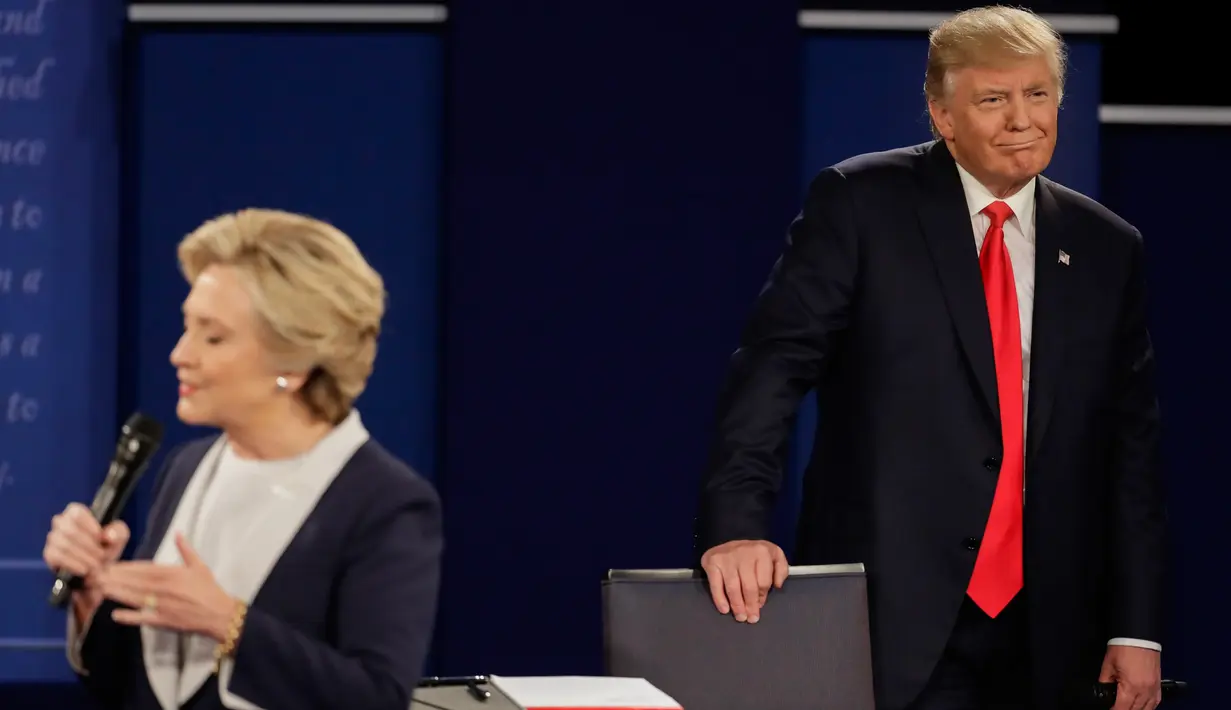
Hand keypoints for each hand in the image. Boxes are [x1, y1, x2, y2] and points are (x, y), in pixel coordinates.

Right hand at [42, 502, 130, 600]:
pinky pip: (56, 557)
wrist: (98, 567)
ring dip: (82, 556)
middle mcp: (61, 522)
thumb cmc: (107, 546)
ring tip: (96, 564)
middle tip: (101, 555)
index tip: (99, 536)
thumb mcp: (119, 536)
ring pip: (63, 544)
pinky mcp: (49, 554)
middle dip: (88, 545)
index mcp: (76, 512)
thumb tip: (109, 535)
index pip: (75, 512)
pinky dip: (72, 564)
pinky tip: (84, 569)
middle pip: (68, 529)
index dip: (88, 525)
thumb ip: (118, 532)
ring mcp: (53, 538)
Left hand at [98, 533, 238, 642]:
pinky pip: (142, 618)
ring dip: (116, 593)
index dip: (126, 566)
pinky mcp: (162, 621)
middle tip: (96, 575)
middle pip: (135, 582)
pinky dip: (129, 617)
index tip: (110, 564)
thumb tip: (177, 532)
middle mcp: (164, 588)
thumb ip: (186, 549)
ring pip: (134, 597)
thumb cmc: (209, 589)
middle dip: (115, 578)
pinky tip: (115, 614)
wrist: (219, 614)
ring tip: (100, 588)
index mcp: (172, 573)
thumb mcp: (199, 565)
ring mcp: (162, 605)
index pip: (144, 568)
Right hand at [700, 539, 787, 622]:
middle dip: (751, 606)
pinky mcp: (712, 562)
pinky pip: (715, 585)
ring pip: (733, 588)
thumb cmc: (754, 552)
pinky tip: (725, 609)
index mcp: (762, 551)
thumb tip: (777, 585)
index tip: (760, 605)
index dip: (762, 596)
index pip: (763, 581)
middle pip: (749, 587)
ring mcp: (726, 558)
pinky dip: (720, 599)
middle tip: (751, 618)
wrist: (730, 538)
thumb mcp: (774, 554)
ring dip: (737, 606)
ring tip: (740, 617)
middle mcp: (744, 553)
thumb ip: (781, 569)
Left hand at [1099, 645, 1161, 709]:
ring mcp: (1154, 688)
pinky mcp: (1158, 684)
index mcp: (1131, 687)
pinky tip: (1142, 706)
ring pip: (1147, 709)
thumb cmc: (1125, 646)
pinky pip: (1155, 702)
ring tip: (1127, 708)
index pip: (1122, 708)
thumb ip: (1105, 681)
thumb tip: (1103, 690)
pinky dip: (1148, 706)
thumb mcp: (1108, 665)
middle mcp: (1145, 690)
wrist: (1138, 636)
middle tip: (1116, 708)